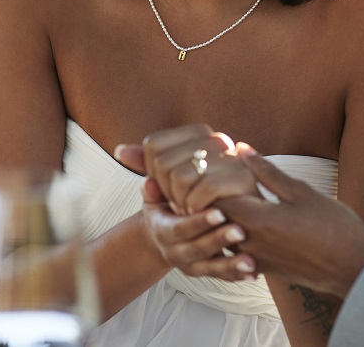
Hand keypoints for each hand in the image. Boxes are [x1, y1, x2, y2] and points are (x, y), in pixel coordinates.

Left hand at [116, 124, 259, 213]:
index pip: (152, 144)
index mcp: (199, 134)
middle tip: (181, 205)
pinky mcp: (243, 177)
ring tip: (192, 209)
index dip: (152, 172)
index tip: (167, 189)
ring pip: (181, 176)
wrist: (236, 228)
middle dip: (167, 192)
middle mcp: (216, 139)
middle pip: (163, 162)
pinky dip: (198, 206)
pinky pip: (204, 188)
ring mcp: (232, 156)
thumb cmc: (202, 204)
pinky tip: (204, 213)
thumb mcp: (171, 184)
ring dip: (182, 202)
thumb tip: (120, 151)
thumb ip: (148, 165)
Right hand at [138, 176, 257, 281]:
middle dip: (219, 241)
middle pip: (198, 249)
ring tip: (250, 261)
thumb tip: (149, 181)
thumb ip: (153, 190)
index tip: (220, 213)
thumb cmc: (164, 209)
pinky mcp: (205, 272)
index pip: (181, 228)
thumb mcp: (154, 199)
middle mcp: (176, 252)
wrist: (161, 237)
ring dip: (231, 265)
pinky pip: (221, 277)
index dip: (199, 222)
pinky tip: (254, 274)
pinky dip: (237, 276)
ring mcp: (191, 265)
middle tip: (240, 231)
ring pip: (211, 268)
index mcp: (164, 232)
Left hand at [212, 149, 363, 297]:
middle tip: (223, 177)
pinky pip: (237, 251)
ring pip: (224, 235)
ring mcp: (255, 260)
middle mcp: (249, 243)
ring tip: (236, 196)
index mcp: (257, 220)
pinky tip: (251, 221)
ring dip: (225, 216)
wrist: (355, 269)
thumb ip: (267, 172)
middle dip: (215, 197)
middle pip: (216, 217)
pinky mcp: (264, 270)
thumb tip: (241, 149)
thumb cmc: (335, 227)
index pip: (215, 197)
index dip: (213, 179)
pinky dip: (236, 234)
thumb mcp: (301, 192)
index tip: (220, 166)